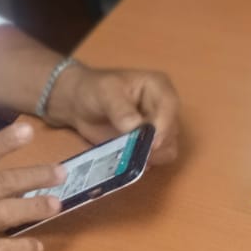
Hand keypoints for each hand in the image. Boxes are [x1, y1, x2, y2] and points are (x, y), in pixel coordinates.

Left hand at [46, 64, 180, 164]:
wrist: (79, 104)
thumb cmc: (94, 90)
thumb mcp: (105, 93)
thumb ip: (121, 109)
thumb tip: (136, 128)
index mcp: (158, 87)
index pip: (170, 106)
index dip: (164, 126)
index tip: (151, 144)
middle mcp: (163, 108)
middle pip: (172, 131)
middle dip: (155, 146)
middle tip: (132, 153)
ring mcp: (157, 128)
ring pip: (166, 149)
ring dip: (149, 157)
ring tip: (127, 156)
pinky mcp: (148, 145)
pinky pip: (154, 160)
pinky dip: (142, 164)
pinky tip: (125, 160)